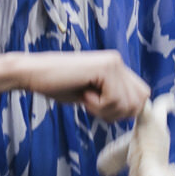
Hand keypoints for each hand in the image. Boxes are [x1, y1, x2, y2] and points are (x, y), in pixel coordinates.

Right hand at [16, 51, 151, 121]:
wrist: (33, 74)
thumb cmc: (58, 85)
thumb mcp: (92, 95)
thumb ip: (113, 99)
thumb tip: (134, 113)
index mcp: (117, 68)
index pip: (142, 95)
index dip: (125, 110)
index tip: (102, 109)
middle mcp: (118, 62)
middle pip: (139, 102)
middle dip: (117, 113)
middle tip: (93, 106)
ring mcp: (113, 63)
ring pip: (128, 103)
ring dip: (105, 110)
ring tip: (86, 98)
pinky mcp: (105, 68)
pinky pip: (114, 100)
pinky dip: (97, 105)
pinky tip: (83, 94)